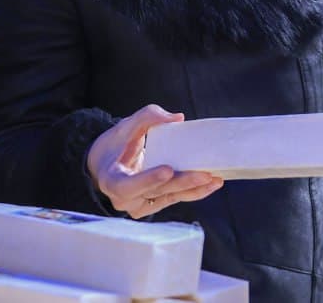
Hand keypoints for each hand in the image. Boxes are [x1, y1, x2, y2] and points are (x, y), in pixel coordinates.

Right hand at [86, 104, 223, 218]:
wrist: (107, 165)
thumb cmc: (115, 145)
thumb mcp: (125, 127)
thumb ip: (148, 117)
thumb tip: (178, 118)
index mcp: (112, 180)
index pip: (128, 185)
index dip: (148, 179)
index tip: (168, 170)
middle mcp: (125, 199)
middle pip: (157, 192)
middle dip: (183, 183)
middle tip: (205, 174)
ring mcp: (140, 205)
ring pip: (170, 198)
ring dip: (195, 189)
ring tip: (215, 179)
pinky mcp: (154, 205)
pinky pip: (175, 198)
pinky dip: (194, 192)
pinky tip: (211, 184)